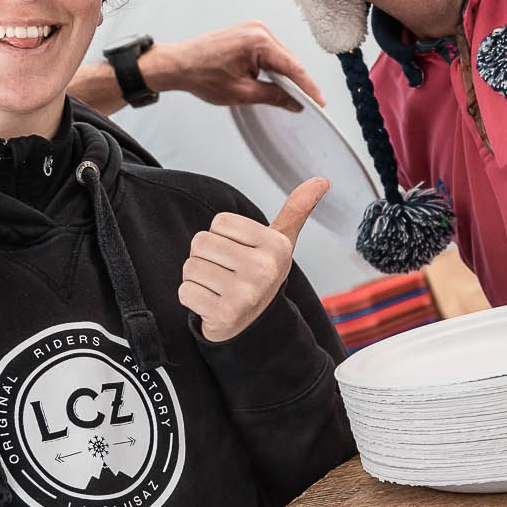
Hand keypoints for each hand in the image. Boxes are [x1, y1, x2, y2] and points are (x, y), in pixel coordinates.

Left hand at [142, 23, 324, 108]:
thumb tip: (293, 101)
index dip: (307, 87)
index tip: (318, 101)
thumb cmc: (200, 73)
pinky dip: (275, 66)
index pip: (293, 67)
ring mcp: (252, 29)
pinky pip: (269, 51)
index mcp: (258, 41)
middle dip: (298, 81)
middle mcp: (258, 30)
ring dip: (286, 74)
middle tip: (308, 102)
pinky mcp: (247, 32)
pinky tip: (277, 80)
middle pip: (289, 60)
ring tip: (293, 95)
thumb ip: (273, 96)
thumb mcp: (242, 93)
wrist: (178, 64)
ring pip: (280, 56)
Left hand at [181, 178, 323, 342]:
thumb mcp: (280, 243)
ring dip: (197, 278)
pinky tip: (211, 304)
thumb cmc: (260, 275)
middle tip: (226, 273)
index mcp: (276, 246)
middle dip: (206, 257)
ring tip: (218, 287)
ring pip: (191, 266)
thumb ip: (295, 210)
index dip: (222, 237)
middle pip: (201, 242)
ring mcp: (245, 294)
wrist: (255, 325)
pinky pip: (185, 291)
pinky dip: (192, 298)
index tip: (239, 253)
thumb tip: (321, 180)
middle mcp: (264, 270)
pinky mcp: (224, 314)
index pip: (219, 222)